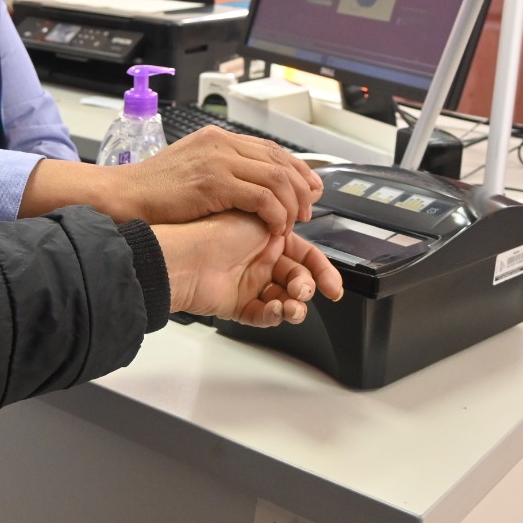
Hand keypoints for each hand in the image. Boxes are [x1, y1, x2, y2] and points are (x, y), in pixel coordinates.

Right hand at [108, 127, 322, 232]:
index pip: (271, 150)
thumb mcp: (193, 171)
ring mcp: (218, 160)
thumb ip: (224, 173)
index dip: (298, 170)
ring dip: (291, 204)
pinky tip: (274, 227)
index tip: (311, 188)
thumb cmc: (154, 191)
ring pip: (276, 178)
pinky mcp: (214, 182)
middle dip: (301, 188)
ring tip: (291, 224)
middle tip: (307, 211)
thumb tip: (252, 189)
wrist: (125, 195)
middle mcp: (221, 144)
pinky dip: (275, 214)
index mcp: (217, 139)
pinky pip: (261, 197)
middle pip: (280, 161)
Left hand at [152, 212, 343, 326]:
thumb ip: (289, 217)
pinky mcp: (236, 304)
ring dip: (293, 306)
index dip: (322, 271)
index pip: (305, 256)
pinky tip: (276, 309)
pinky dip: (273, 314)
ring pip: (283, 300)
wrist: (188, 257)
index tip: (333, 286)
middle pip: (297, 280)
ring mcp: (248, 283)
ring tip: (292, 306)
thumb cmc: (218, 232)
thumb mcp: (262, 215)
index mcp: (268, 237)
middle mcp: (259, 259)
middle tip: (305, 291)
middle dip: (307, 288)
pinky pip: (262, 314)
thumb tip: (312, 208)